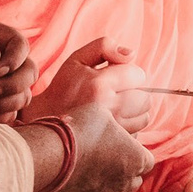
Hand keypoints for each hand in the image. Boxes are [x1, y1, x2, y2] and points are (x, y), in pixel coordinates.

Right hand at [25, 36, 151, 130]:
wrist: (47, 124)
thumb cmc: (64, 88)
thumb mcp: (77, 59)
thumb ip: (104, 46)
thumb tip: (132, 54)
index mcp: (99, 84)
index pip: (138, 75)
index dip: (130, 75)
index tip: (117, 78)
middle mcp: (108, 107)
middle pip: (145, 98)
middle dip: (136, 93)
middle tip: (118, 93)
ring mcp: (112, 129)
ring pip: (144, 117)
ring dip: (135, 112)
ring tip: (115, 108)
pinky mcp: (113, 144)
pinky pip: (137, 133)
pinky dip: (129, 128)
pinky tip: (112, 123)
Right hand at [42, 100, 153, 191]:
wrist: (49, 153)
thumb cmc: (79, 128)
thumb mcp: (103, 112)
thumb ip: (116, 120)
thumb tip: (120, 116)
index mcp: (136, 160)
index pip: (146, 161)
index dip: (134, 154)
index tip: (122, 147)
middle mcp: (124, 185)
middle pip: (132, 183)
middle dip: (123, 174)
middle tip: (105, 161)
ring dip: (104, 191)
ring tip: (89, 177)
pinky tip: (69, 189)